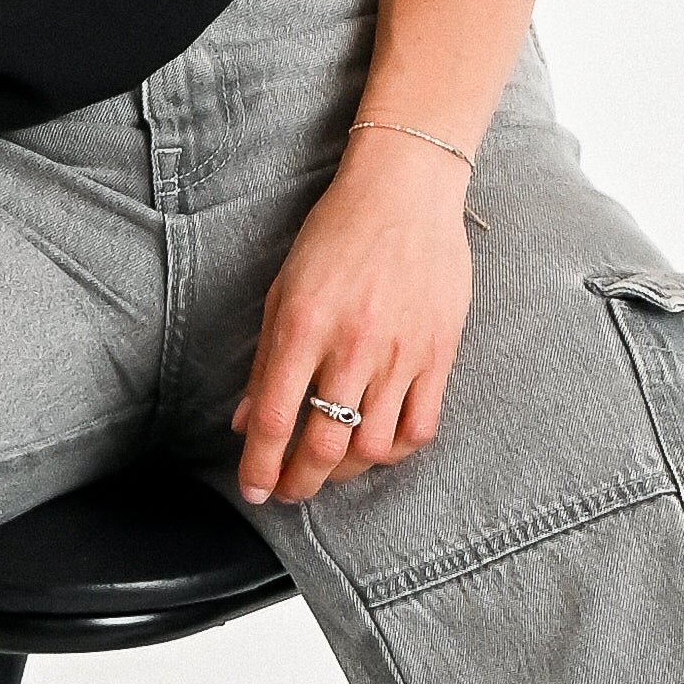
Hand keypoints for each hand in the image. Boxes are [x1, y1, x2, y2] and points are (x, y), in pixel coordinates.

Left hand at [231, 142, 475, 506]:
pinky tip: (378, 445)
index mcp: (304, 326)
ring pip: (373, 448)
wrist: (405, 192)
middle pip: (324, 445)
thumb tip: (244, 421)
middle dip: (300, 482)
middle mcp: (351, 346)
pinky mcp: (439, 354)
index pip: (274, 418)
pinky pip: (420, 428)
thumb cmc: (336, 234)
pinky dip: (396, 451)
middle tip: (290, 491)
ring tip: (332, 468)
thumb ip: (266, 359)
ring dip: (346, 472)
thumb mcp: (284, 289)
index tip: (253, 489)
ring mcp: (401, 353)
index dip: (259, 465)